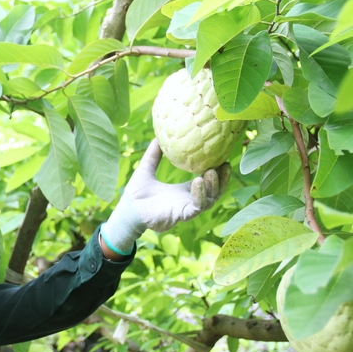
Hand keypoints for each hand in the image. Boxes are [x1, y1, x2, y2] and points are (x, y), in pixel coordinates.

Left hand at [100, 139, 229, 254]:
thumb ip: (153, 154)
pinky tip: (198, 182)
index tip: (223, 156)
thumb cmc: (136, 193)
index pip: (207, 181)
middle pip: (214, 191)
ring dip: (213, 186)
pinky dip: (199, 195)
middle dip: (222, 179)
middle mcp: (188, 200)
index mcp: (184, 190)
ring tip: (211, 171)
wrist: (127, 210)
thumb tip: (158, 135)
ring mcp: (185, 209)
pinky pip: (195, 207)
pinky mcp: (180, 216)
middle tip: (225, 164)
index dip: (217, 171)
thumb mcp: (146, 168)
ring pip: (208, 200)